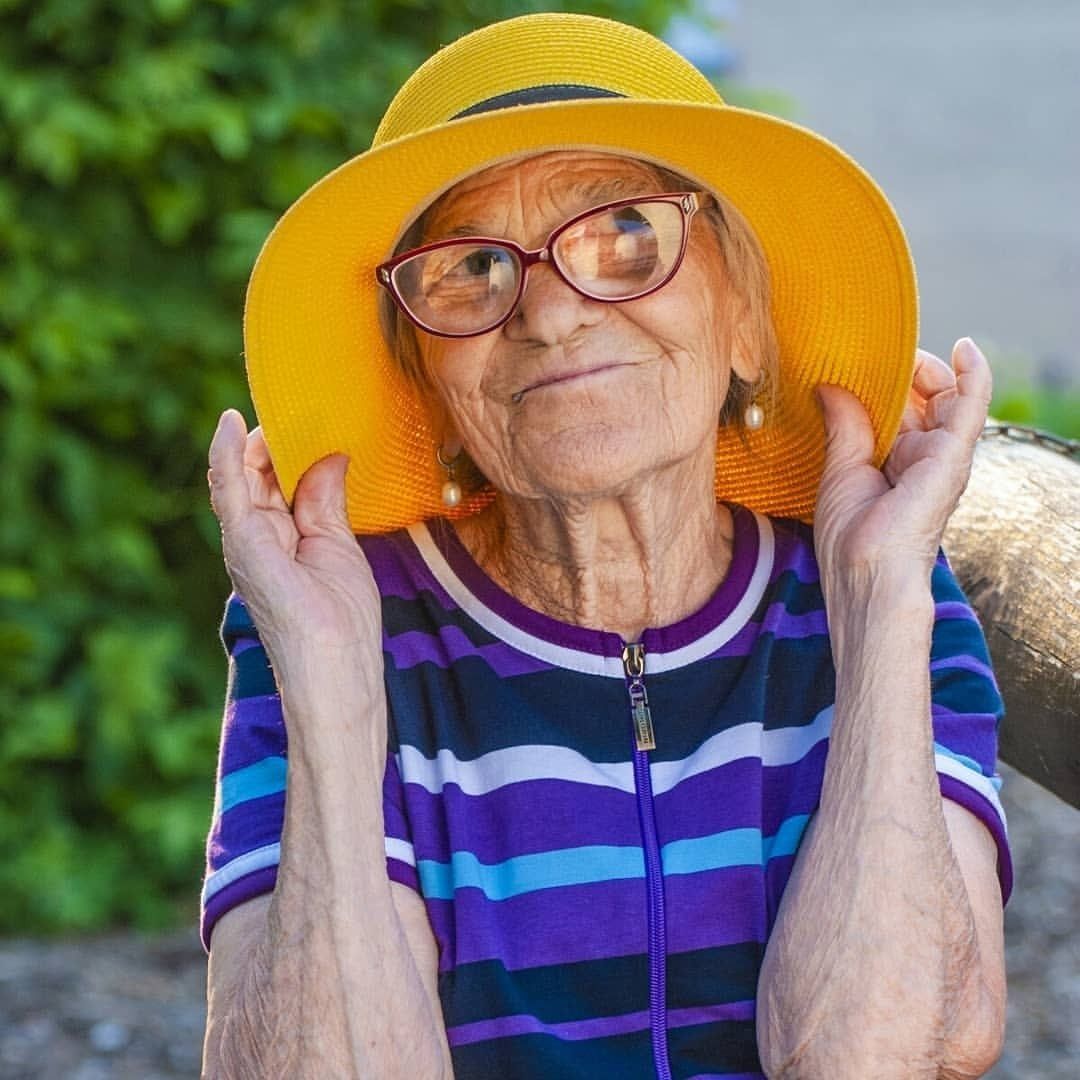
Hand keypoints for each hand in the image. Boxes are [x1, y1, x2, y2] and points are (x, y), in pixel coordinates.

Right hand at [207, 408, 380, 665]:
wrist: (334, 662)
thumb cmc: (341, 617)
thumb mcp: (339, 545)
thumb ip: (327, 501)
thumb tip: (331, 457)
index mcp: (283, 538)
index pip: (277, 482)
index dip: (290, 450)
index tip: (311, 421)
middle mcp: (258, 536)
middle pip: (257, 474)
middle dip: (275, 440)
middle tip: (300, 410)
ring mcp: (245, 539)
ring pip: (238, 475)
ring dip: (255, 439)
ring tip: (276, 410)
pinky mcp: (241, 542)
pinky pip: (227, 490)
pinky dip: (224, 453)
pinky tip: (230, 422)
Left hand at [814, 338, 991, 583]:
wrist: (866, 573)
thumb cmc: (850, 537)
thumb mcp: (840, 469)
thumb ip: (844, 425)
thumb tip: (829, 386)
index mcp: (894, 458)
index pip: (898, 406)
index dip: (884, 381)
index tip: (856, 365)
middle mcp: (921, 454)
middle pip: (924, 395)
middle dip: (904, 371)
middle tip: (875, 359)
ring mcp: (940, 454)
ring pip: (947, 394)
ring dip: (928, 368)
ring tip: (905, 355)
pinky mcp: (953, 455)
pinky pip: (972, 405)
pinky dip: (974, 375)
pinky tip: (966, 349)